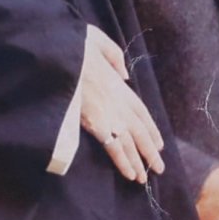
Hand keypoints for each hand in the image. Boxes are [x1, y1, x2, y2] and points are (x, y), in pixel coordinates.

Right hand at [62, 30, 163, 183]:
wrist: (59, 53)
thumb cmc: (74, 46)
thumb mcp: (98, 41)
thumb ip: (114, 56)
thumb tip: (124, 75)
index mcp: (119, 84)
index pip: (141, 111)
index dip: (151, 129)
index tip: (158, 143)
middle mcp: (118, 101)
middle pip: (140, 130)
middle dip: (150, 151)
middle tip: (158, 168)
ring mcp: (109, 113)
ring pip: (130, 141)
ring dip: (139, 161)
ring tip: (145, 178)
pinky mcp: (96, 122)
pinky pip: (114, 146)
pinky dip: (124, 161)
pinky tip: (130, 174)